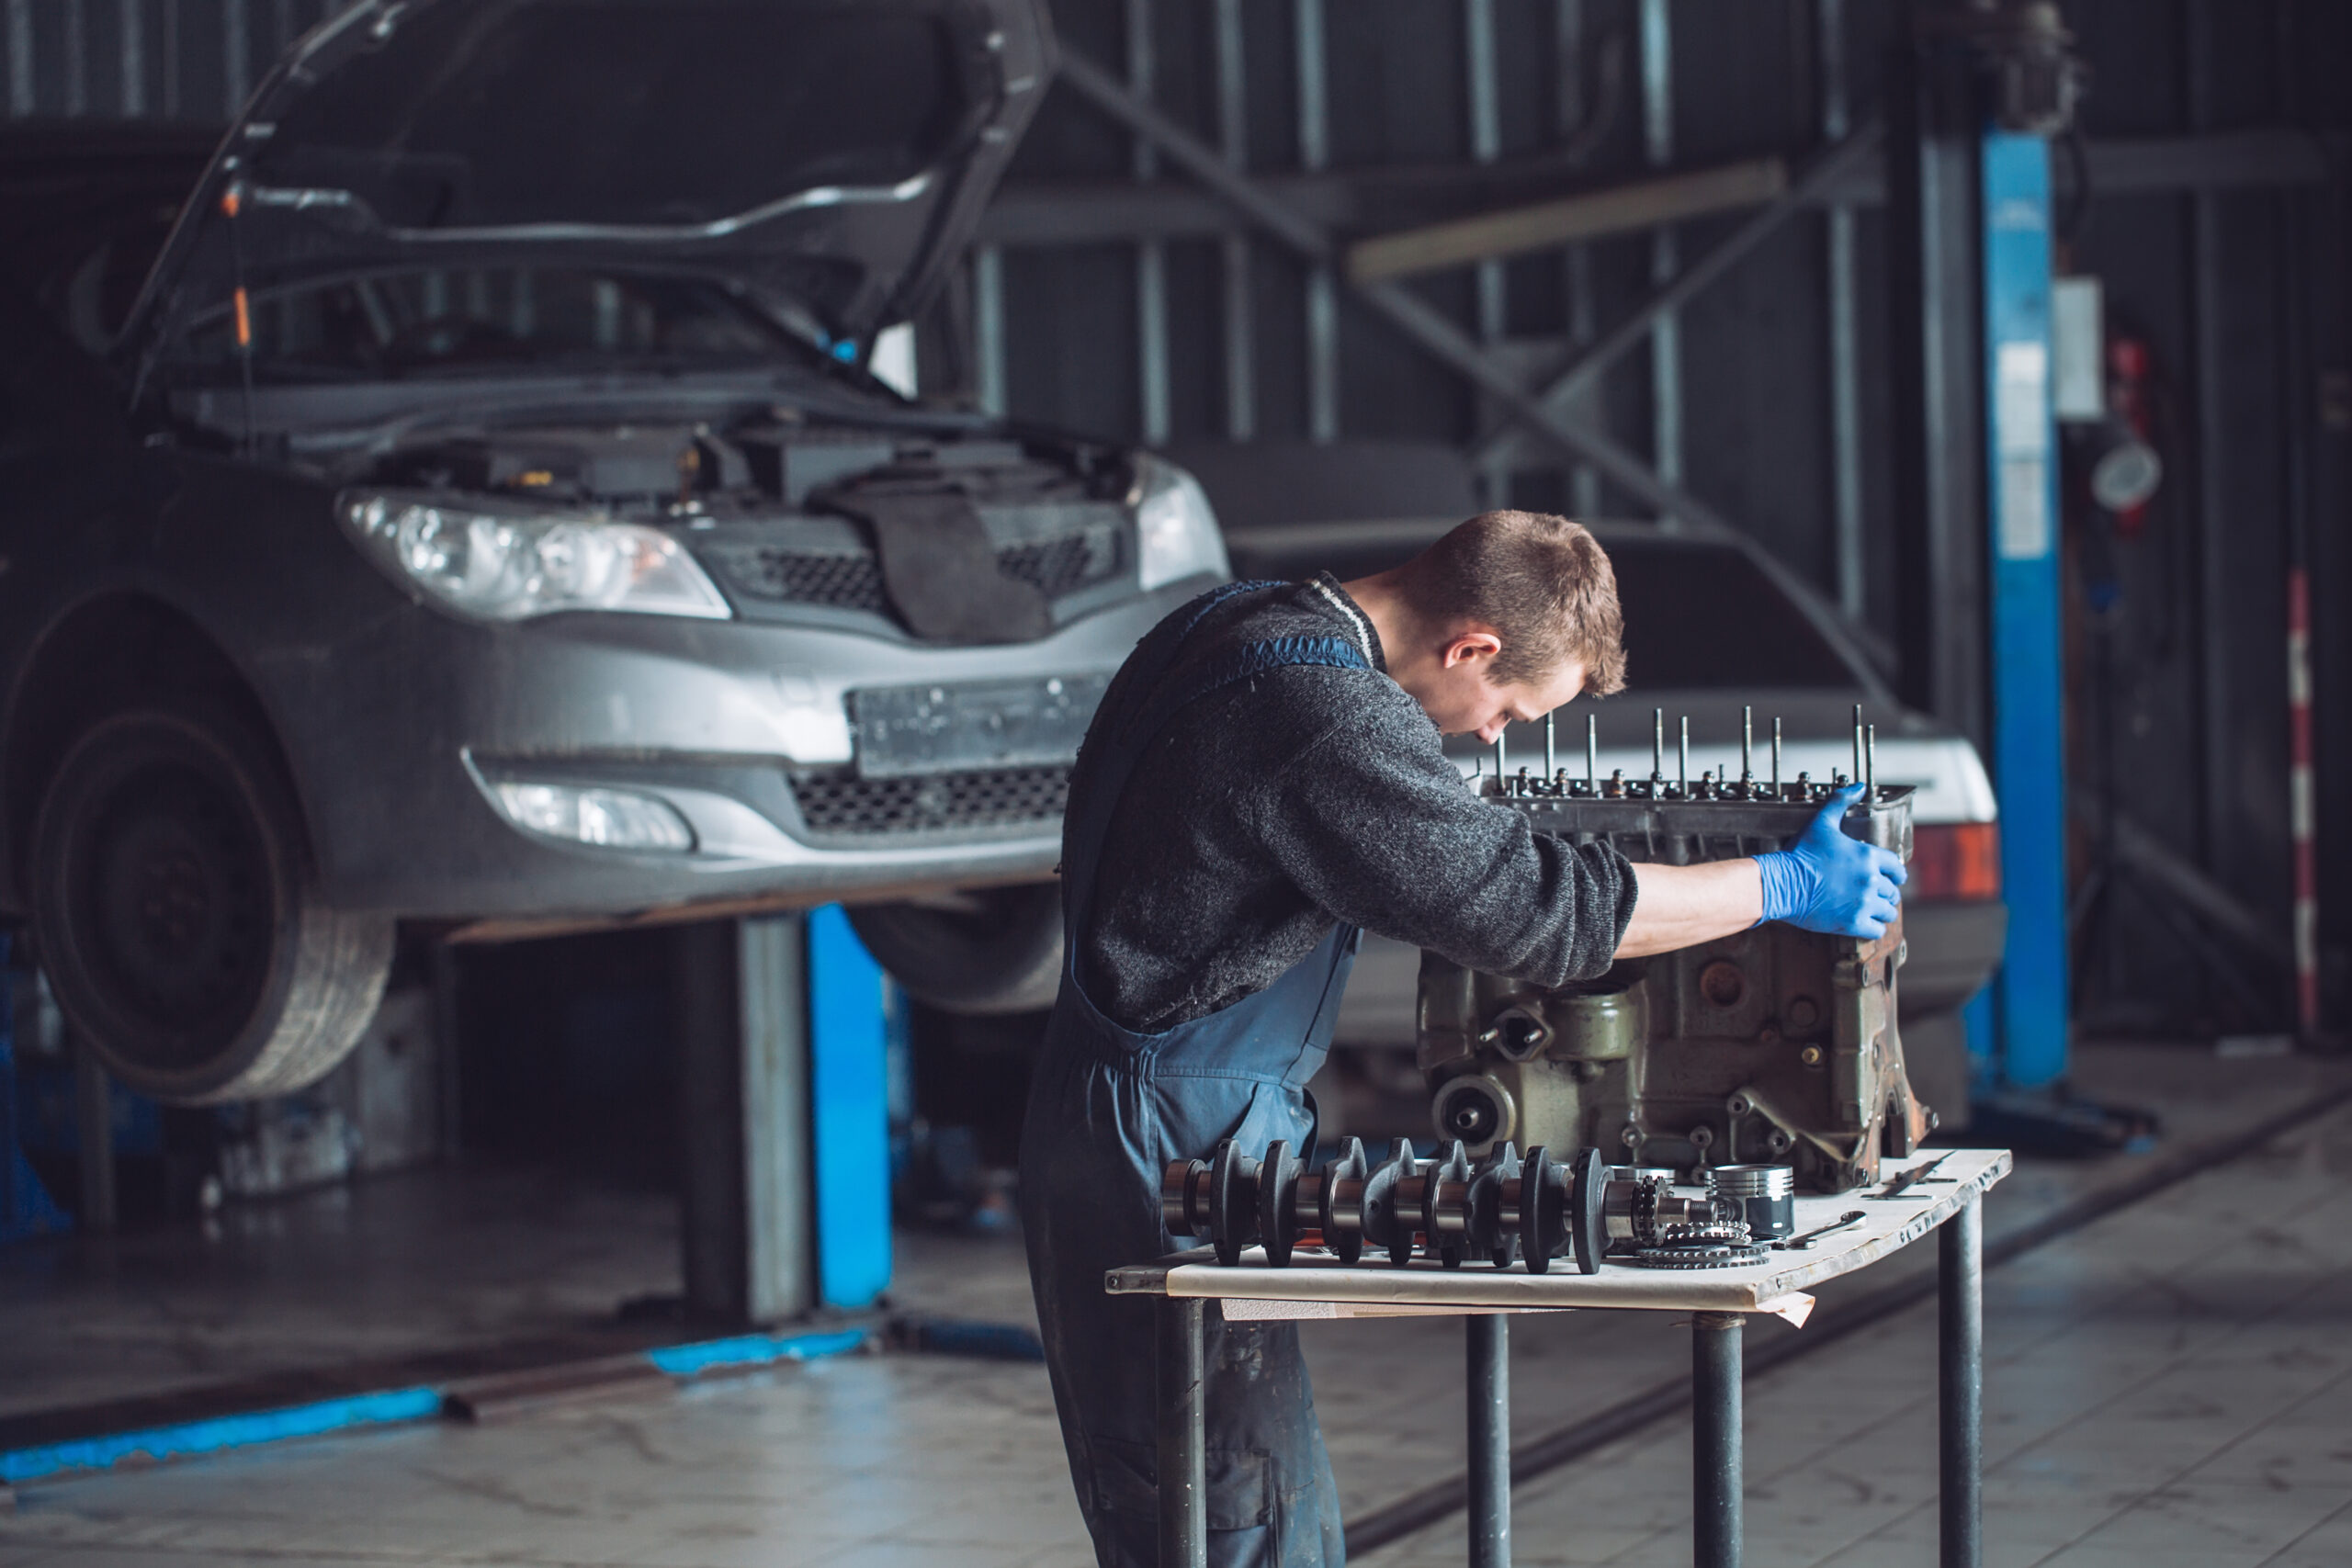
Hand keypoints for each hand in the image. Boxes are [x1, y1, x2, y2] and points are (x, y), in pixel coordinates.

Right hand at [1753, 784, 1906, 937]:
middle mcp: (1871, 880)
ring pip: (1887, 911)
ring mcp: (1863, 902)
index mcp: (1869, 857)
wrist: (1782, 882)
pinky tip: (1863, 923)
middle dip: (1884, 893)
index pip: (1897, 868)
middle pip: (1892, 892)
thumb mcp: (1822, 823)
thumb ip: (1841, 802)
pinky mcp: (1853, 922)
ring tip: (1869, 910)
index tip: (1891, 878)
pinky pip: (1877, 929)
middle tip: (1873, 895)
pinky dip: (1872, 927)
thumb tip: (1857, 786)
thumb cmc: (1800, 854)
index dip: (1895, 874)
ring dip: (1880, 911)